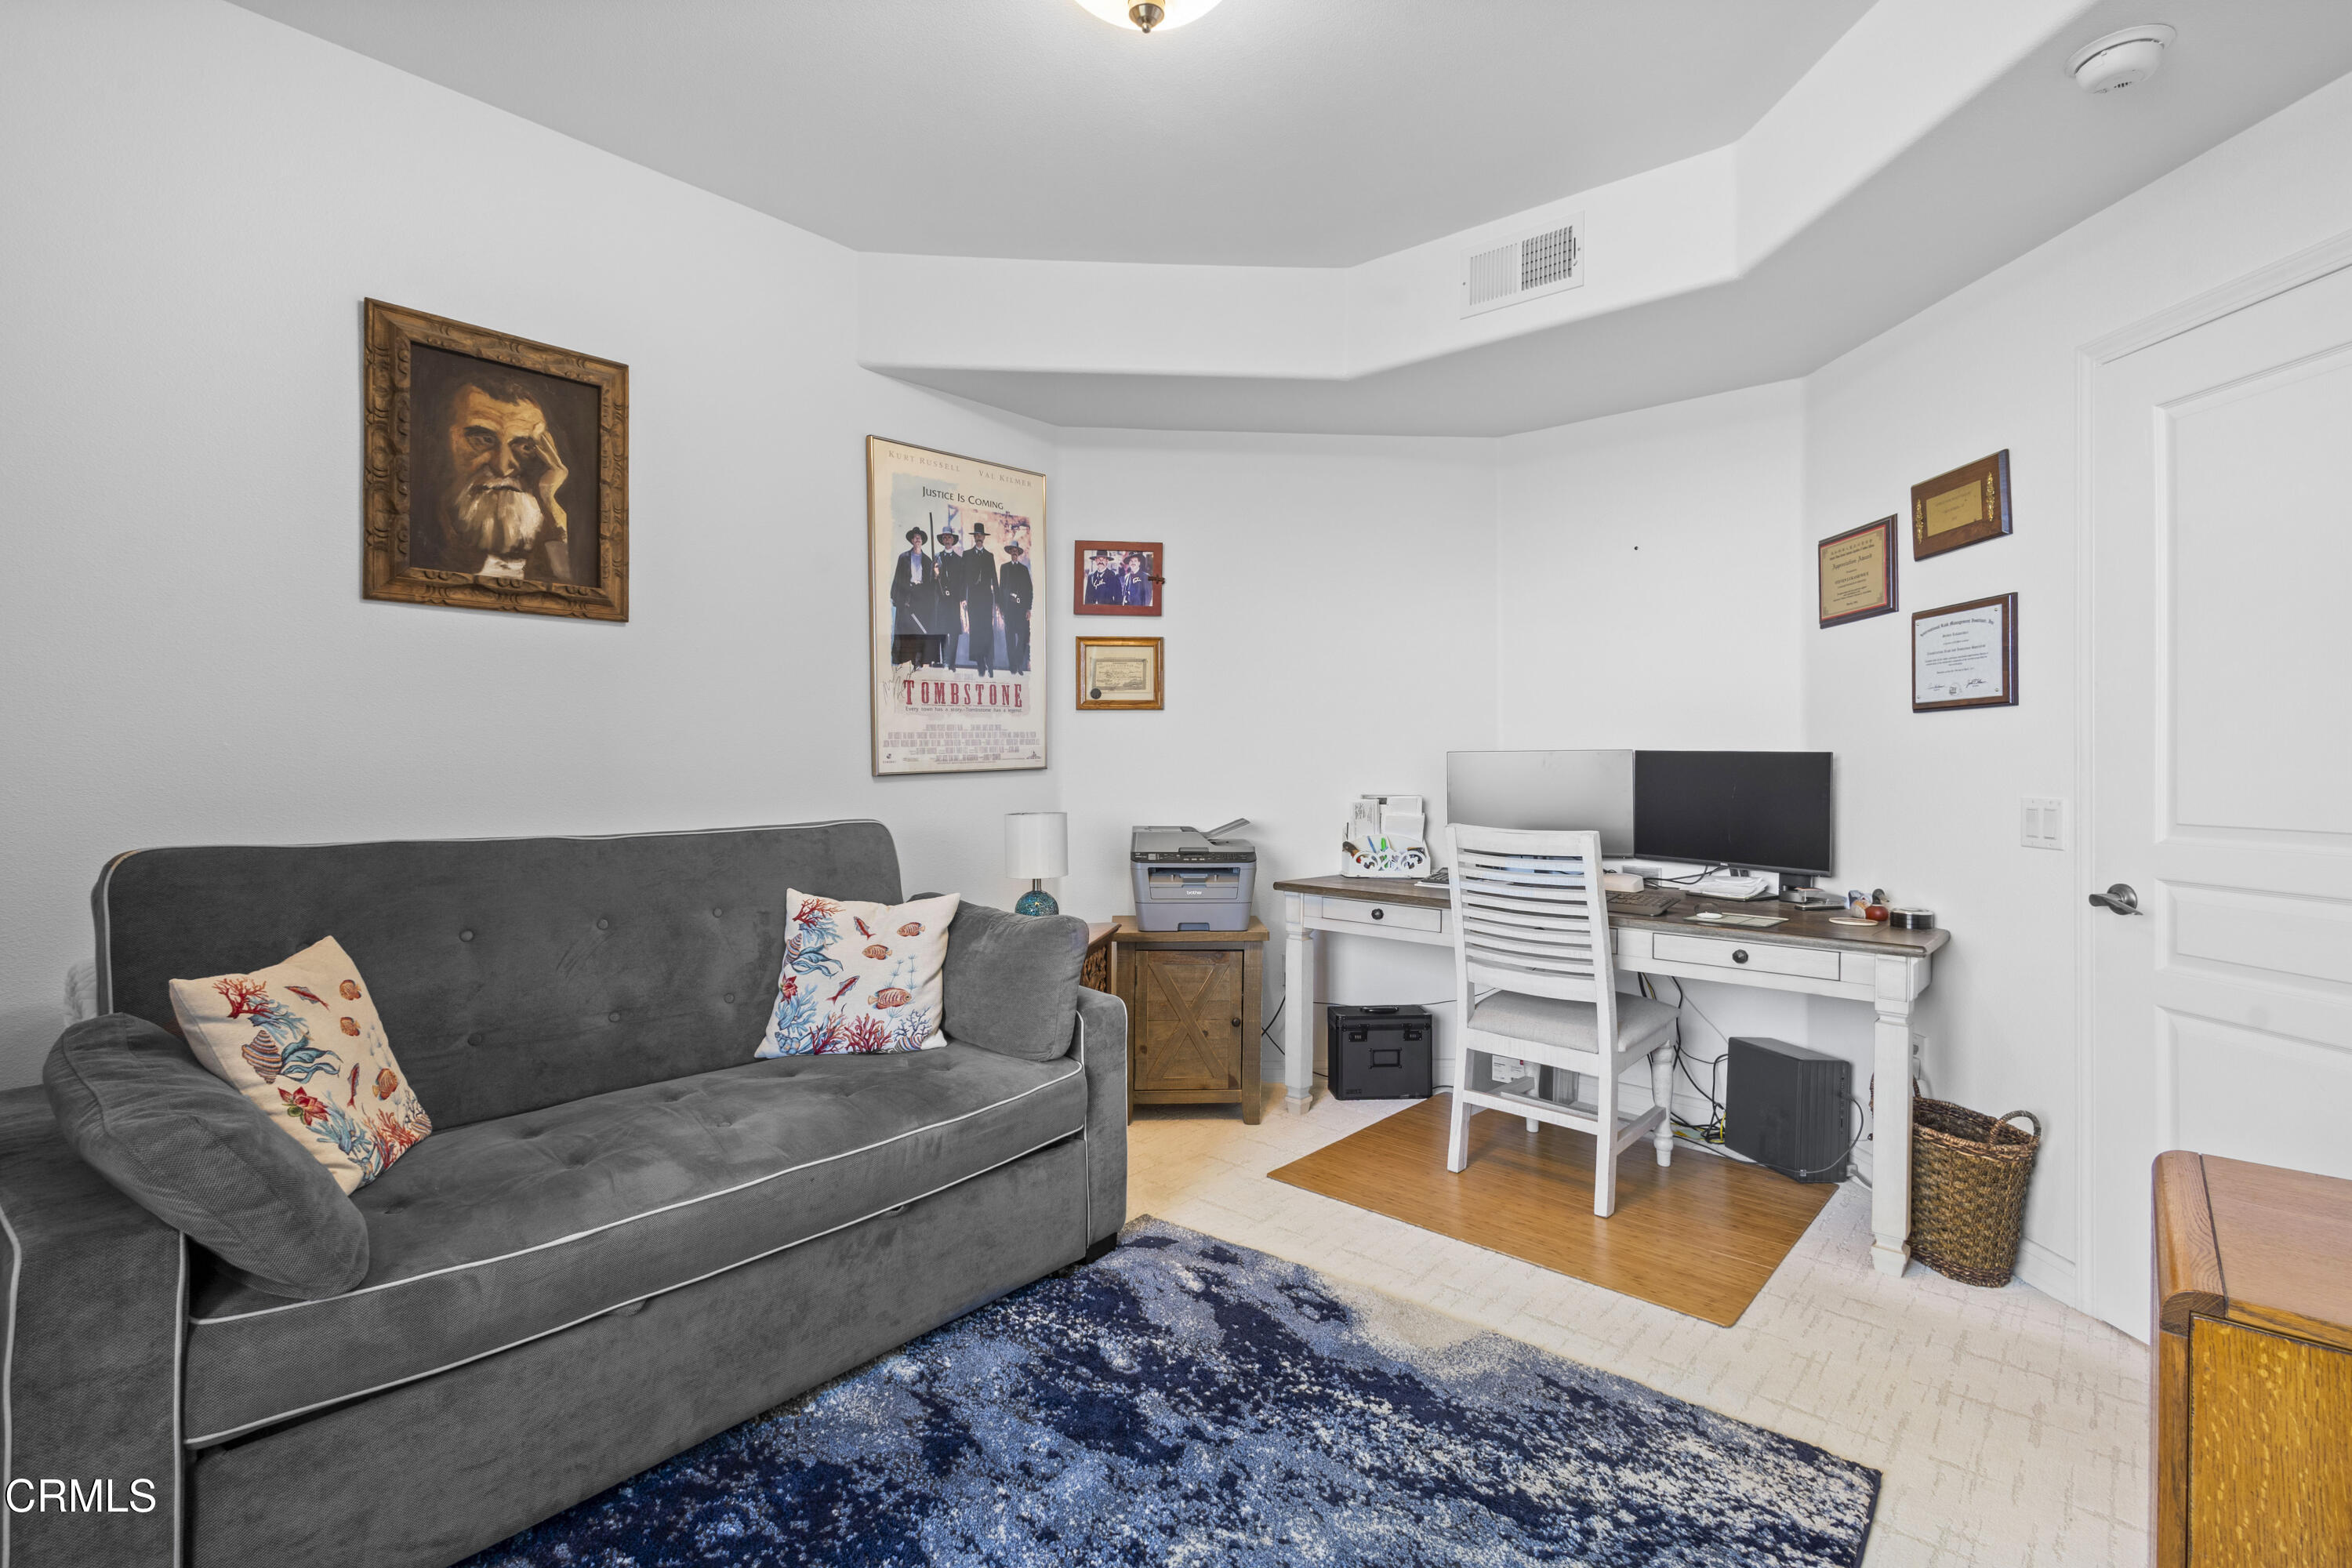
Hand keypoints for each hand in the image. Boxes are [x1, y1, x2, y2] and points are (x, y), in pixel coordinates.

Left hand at [524, 424, 568, 539]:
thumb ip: (522, 467)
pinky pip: (547, 458)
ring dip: (540, 443)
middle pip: (548, 450)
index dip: (538, 444)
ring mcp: (561, 469)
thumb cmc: (534, 491)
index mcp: (555, 468)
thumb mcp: (526, 475)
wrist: (542, 502)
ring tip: (533, 434)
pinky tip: (533, 445)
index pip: (546, 453)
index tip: (530, 435)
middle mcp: (560, 467)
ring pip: (548, 452)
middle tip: (533, 430)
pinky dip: (540, 451)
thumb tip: (508, 462)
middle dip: (541, 440)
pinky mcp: (558, 470)